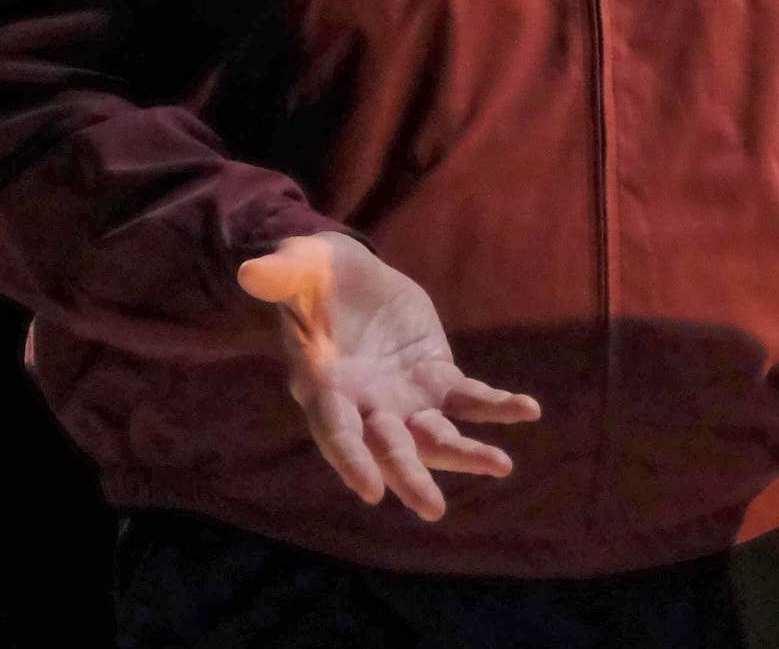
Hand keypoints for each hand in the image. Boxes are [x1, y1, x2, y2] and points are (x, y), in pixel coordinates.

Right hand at [235, 232, 541, 521]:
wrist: (345, 277)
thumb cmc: (308, 277)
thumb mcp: (293, 268)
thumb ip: (278, 275)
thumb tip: (251, 273)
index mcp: (323, 388)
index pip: (336, 433)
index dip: (351, 461)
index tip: (371, 491)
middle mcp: (364, 405)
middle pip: (388, 449)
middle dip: (410, 477)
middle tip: (433, 509)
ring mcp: (403, 397)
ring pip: (435, 435)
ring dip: (466, 452)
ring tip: (502, 466)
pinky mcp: (435, 377)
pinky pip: (469, 398)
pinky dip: (496, 405)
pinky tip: (528, 411)